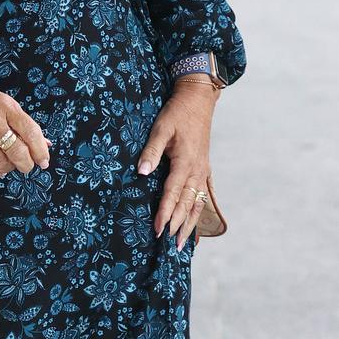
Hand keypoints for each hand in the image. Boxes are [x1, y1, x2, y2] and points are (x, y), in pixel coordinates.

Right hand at [0, 77, 51, 181]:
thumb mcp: (7, 105)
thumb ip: (25, 125)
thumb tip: (45, 145)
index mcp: (6, 107)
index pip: (30, 132)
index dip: (40, 150)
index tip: (44, 161)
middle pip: (17, 152)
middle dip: (26, 163)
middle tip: (26, 164)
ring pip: (1, 164)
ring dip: (9, 167)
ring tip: (8, 160)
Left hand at [137, 81, 218, 248]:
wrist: (198, 100)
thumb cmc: (177, 113)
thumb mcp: (161, 128)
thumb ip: (151, 151)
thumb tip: (141, 172)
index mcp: (185, 162)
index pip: (173, 193)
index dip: (165, 212)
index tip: (158, 229)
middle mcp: (197, 170)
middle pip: (187, 203)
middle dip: (178, 225)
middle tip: (170, 245)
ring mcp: (202, 171)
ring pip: (197, 203)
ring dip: (190, 223)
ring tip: (182, 243)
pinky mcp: (204, 168)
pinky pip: (203, 196)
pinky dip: (199, 212)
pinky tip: (196, 223)